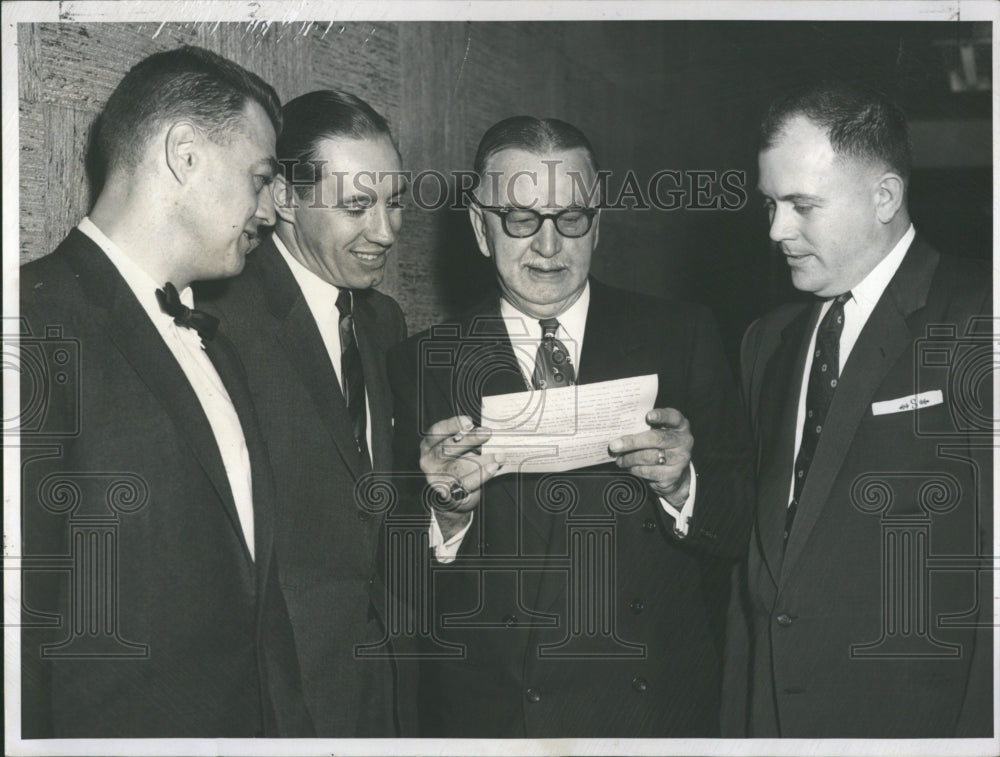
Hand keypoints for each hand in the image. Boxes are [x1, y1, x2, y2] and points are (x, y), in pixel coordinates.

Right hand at [420, 415, 503, 534]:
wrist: (454, 493)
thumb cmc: (458, 463)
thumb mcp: (460, 448)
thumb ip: (469, 440)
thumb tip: (488, 431)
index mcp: (430, 443)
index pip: (437, 431)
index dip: (452, 425)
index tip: (468, 421)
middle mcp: (429, 459)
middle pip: (447, 448)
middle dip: (469, 440)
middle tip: (487, 433)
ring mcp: (435, 477)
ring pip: (458, 467)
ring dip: (481, 460)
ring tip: (498, 456)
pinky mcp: (446, 492)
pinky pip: (465, 483)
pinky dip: (480, 476)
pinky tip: (492, 469)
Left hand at [608, 407, 692, 504]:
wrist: (676, 471)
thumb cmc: (661, 445)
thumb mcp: (659, 432)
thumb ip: (645, 428)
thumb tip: (619, 433)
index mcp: (680, 425)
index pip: (673, 417)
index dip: (661, 416)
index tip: (648, 417)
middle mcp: (683, 441)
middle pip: (656, 439)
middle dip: (632, 442)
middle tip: (614, 445)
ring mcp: (680, 459)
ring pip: (650, 457)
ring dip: (630, 459)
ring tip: (619, 459)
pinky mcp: (673, 475)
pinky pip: (650, 472)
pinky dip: (636, 469)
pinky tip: (630, 467)